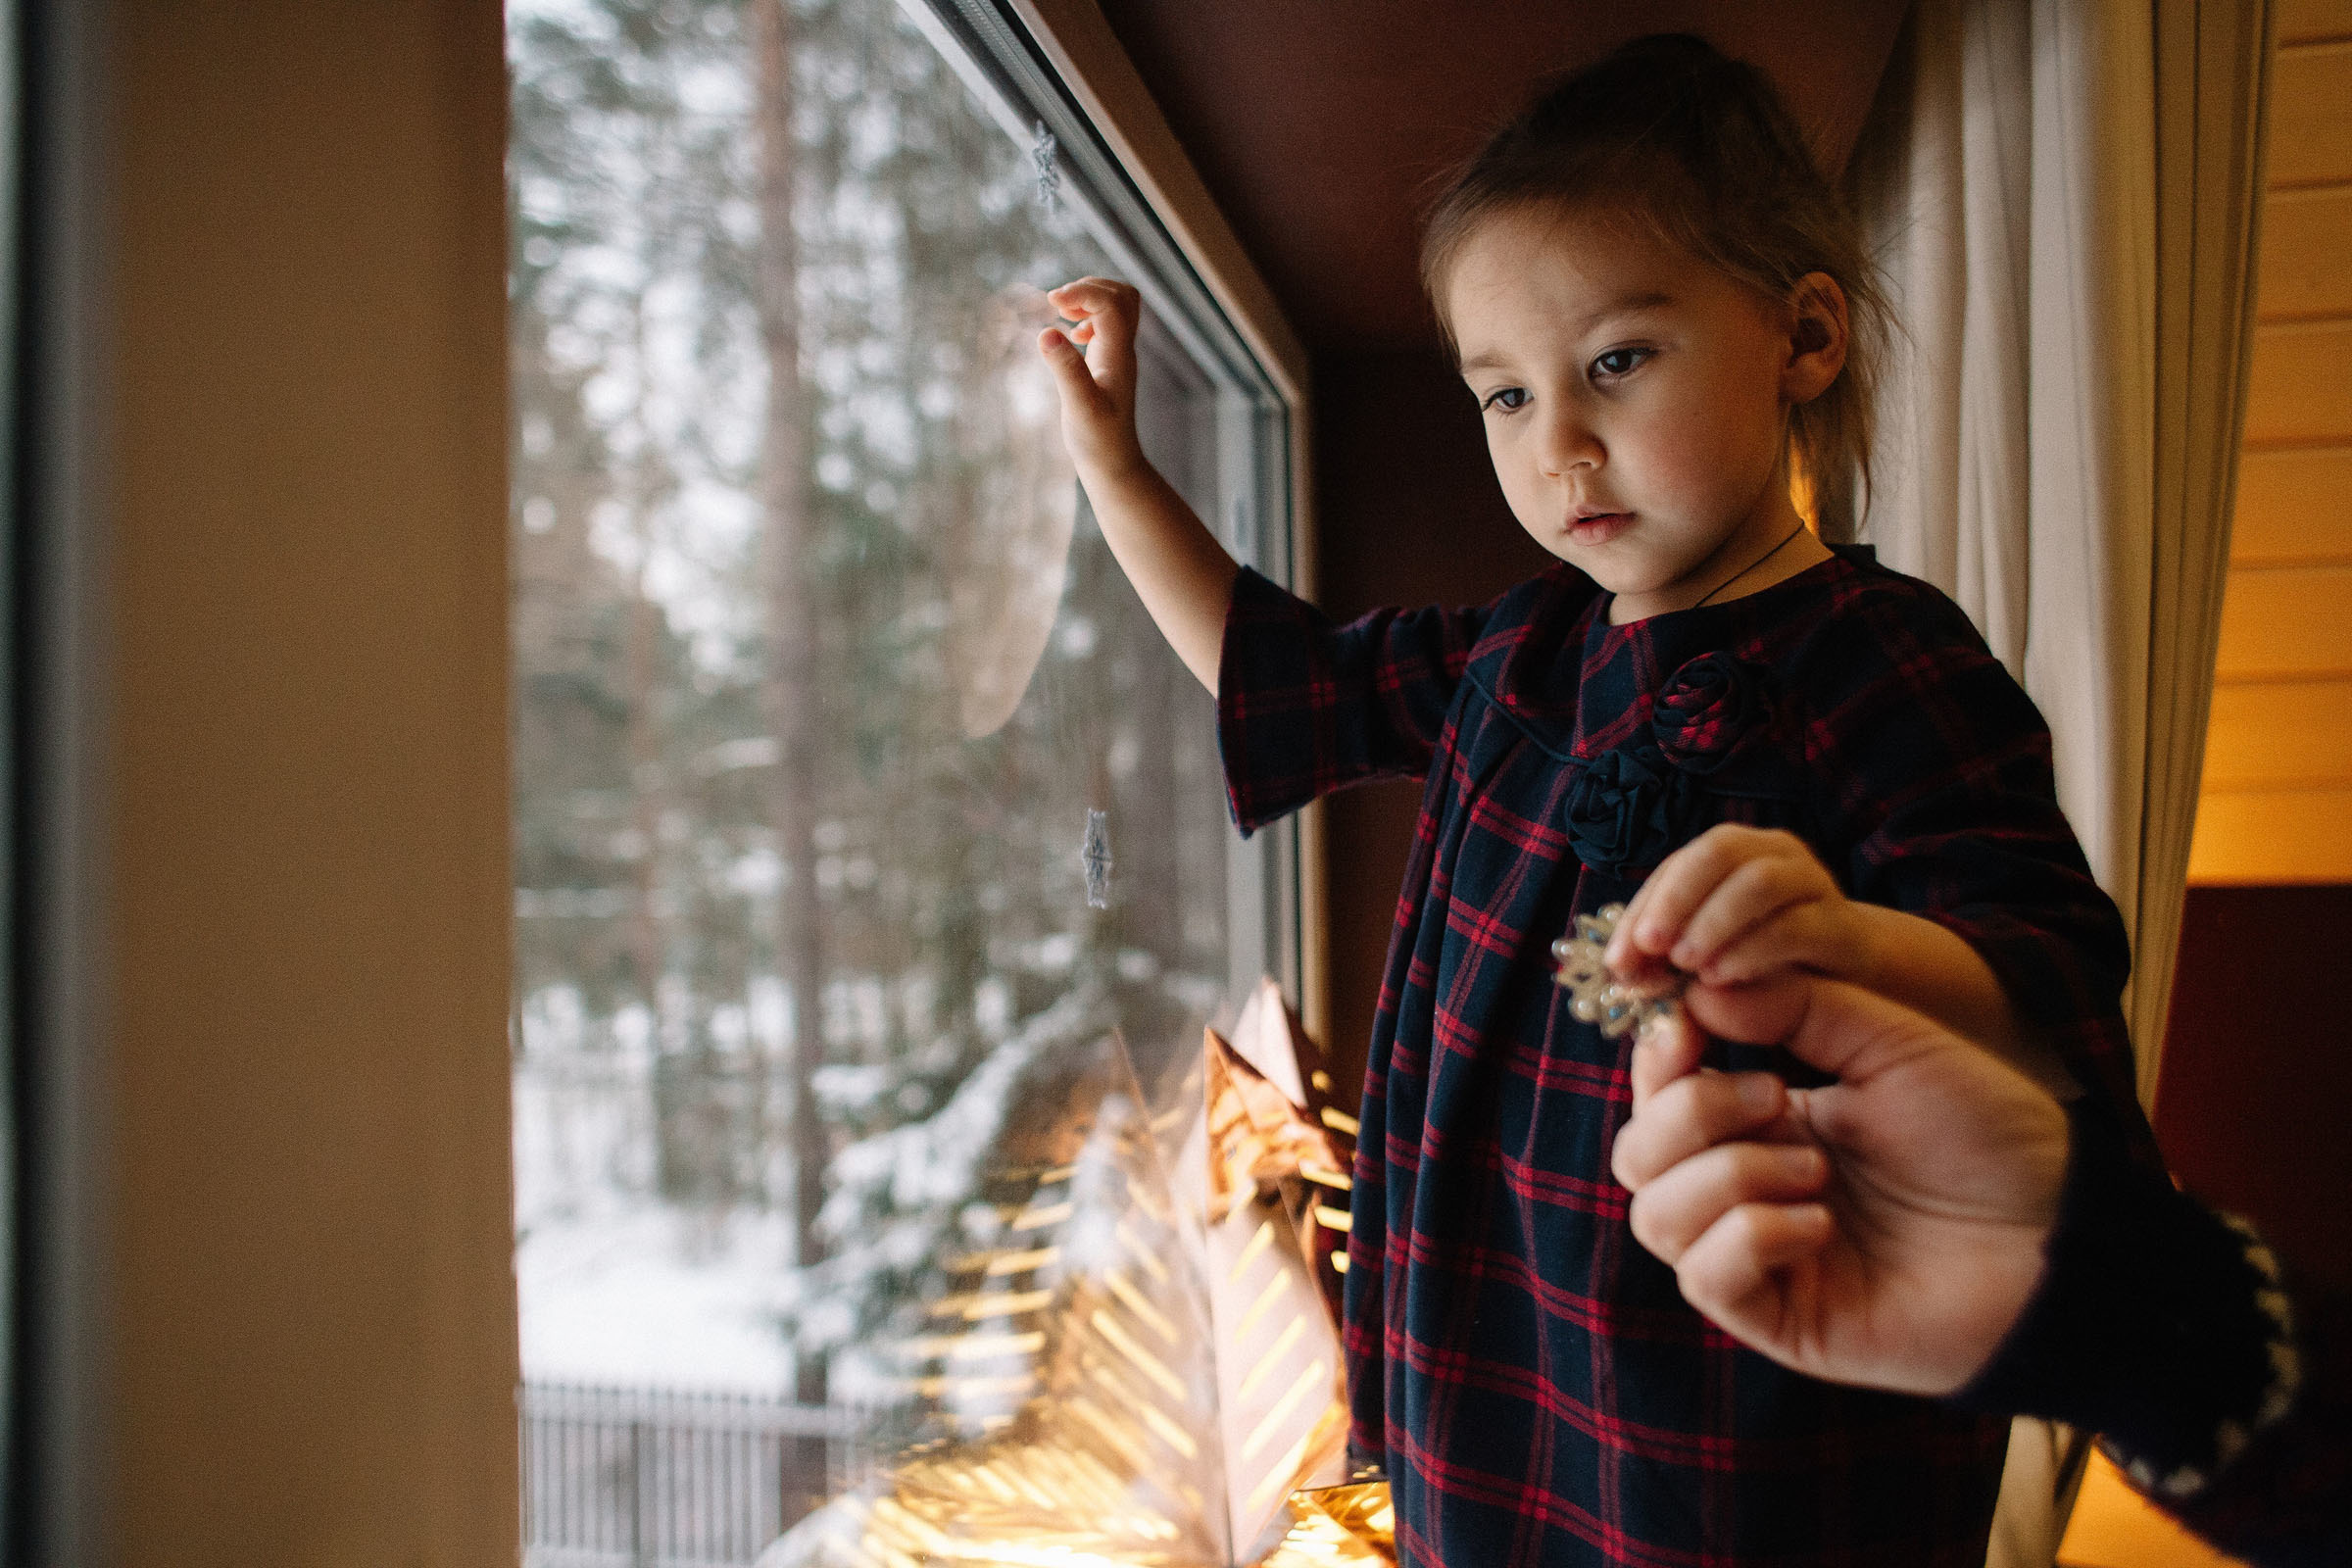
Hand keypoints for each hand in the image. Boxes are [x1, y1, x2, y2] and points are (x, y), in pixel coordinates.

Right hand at [1036, 277, 1148, 481]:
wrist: (1113, 464)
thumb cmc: (1098, 441)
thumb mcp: (1078, 406)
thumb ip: (1065, 369)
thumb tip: (1047, 332)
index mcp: (1118, 355)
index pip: (1111, 303)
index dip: (1082, 292)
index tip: (1052, 303)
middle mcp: (1122, 350)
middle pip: (1122, 295)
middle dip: (1089, 287)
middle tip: (1058, 303)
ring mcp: (1117, 355)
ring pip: (1116, 306)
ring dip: (1088, 299)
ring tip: (1062, 313)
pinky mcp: (1107, 363)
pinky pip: (1106, 324)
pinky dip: (1087, 317)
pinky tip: (1070, 336)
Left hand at [1607, 824, 1862, 989]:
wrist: (1853, 981)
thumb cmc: (1766, 963)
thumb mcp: (1710, 954)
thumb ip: (1669, 954)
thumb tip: (1621, 970)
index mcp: (1734, 853)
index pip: (1678, 865)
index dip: (1642, 908)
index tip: (1617, 959)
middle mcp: (1773, 853)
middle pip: (1717, 851)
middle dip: (1675, 899)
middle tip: (1650, 947)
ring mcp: (1811, 882)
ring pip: (1758, 881)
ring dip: (1713, 922)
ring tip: (1685, 964)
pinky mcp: (1839, 923)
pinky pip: (1794, 925)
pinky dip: (1751, 950)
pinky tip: (1721, 978)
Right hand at [1609, 976, 2068, 1394]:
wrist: (2061, 1232)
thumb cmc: (1988, 1134)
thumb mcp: (1887, 1041)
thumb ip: (1794, 1005)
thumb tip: (1698, 990)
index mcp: (1764, 1122)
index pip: (1659, 1089)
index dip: (1656, 1054)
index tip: (1689, 1022)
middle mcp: (1746, 1188)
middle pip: (1637, 1152)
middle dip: (1689, 1112)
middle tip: (1779, 1097)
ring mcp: (1758, 1257)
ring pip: (1655, 1215)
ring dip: (1723, 1176)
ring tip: (1815, 1170)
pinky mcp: (1780, 1319)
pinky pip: (1705, 1276)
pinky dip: (1749, 1236)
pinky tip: (1820, 1226)